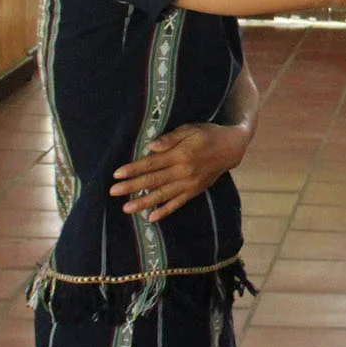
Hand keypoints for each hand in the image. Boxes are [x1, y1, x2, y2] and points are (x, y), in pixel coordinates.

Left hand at [111, 122, 253, 221]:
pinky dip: (165, 210)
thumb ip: (170, 138)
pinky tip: (151, 217)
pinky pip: (178, 203)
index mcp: (181, 154)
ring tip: (126, 208)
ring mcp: (190, 183)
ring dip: (144, 202)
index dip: (133, 169)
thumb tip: (151, 147)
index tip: (116, 174)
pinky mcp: (195, 191)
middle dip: (132, 186)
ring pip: (163, 195)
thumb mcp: (190, 129)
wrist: (232, 147)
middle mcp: (184, 171)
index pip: (151, 163)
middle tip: (113, 192)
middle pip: (153, 180)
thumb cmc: (208, 134)